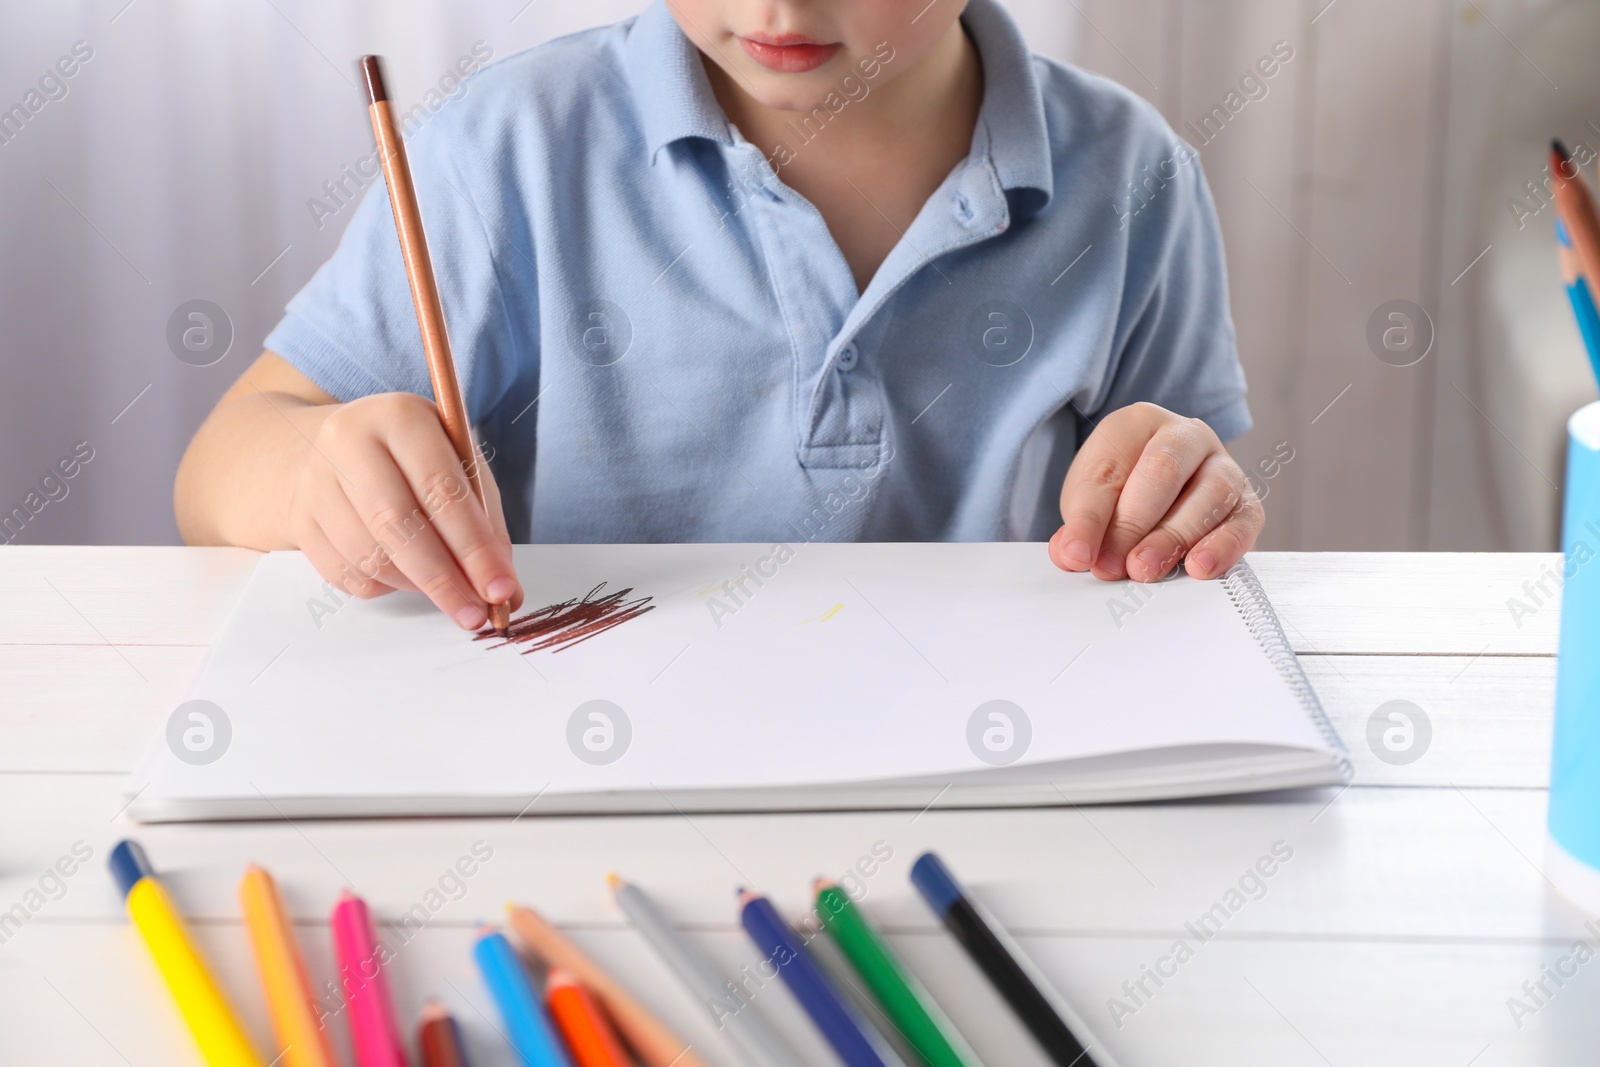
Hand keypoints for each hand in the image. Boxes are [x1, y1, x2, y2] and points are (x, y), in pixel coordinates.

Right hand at [288, 392, 523, 627]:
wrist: (342, 448)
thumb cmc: (417, 460)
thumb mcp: (460, 466)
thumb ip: (486, 523)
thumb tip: (505, 590)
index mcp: (401, 416)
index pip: (442, 490)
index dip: (475, 547)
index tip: (501, 589)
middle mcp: (349, 440)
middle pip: (398, 525)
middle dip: (445, 579)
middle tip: (476, 615)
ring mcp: (315, 480)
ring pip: (370, 555)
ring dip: (417, 586)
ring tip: (446, 591)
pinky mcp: (299, 518)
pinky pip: (346, 573)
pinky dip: (384, 586)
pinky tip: (404, 575)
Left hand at [1048, 402, 1262, 581]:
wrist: (1159, 494)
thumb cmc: (1122, 490)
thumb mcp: (1089, 499)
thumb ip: (1081, 524)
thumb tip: (1073, 553)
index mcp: (1139, 422)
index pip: (1112, 466)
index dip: (1090, 517)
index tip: (1076, 554)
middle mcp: (1188, 435)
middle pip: (1164, 471)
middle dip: (1132, 524)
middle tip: (1112, 565)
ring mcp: (1224, 466)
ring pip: (1210, 494)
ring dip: (1174, 538)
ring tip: (1144, 569)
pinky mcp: (1247, 503)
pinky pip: (1244, 522)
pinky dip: (1223, 546)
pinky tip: (1198, 568)